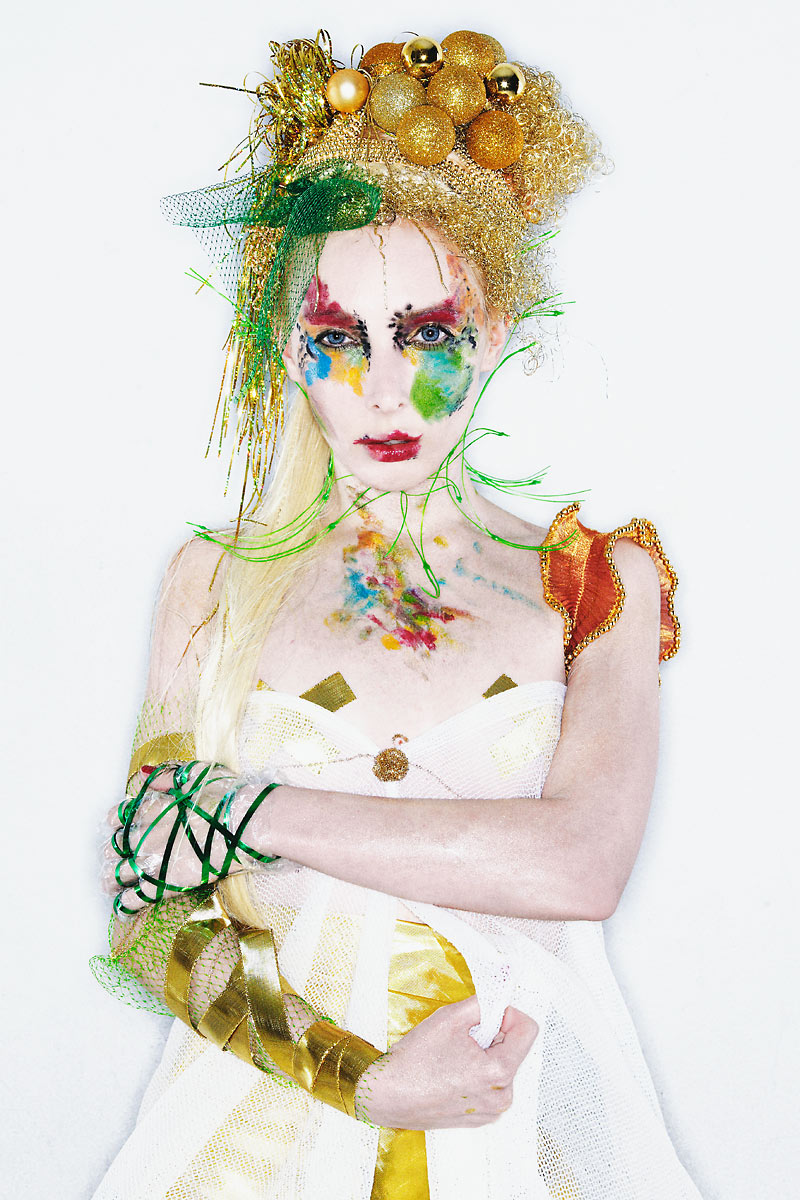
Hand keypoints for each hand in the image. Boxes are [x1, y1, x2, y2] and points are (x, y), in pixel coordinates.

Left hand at [101, 760, 278, 913]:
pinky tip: (122, 907)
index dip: (115, 820)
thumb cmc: (225, 797)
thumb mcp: (195, 775)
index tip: (115, 824)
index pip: (119, 815)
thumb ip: (165, 777)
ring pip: (116, 874)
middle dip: (111, 852)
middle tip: (113, 857)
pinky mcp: (165, 884)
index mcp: (150, 807)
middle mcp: (144, 835)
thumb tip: (144, 776)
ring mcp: (152, 861)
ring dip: (109, 879)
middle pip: (114, 846)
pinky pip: (135, 898)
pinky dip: (125, 904)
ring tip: (108, 884)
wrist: (244, 824)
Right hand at [355, 997, 537, 1129]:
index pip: (528, 1030)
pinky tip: (452, 1072)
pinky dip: (477, 1072)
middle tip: (463, 1036)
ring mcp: (491, 1110)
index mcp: (499, 1072)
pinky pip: (490, 1085)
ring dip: (484, 1054)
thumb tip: (500, 998)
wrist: (389, 1094)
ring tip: (454, 1056)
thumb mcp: (451, 1017)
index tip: (489, 1013)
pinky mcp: (480, 1118)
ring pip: (501, 1067)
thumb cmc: (415, 1061)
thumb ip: (484, 1003)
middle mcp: (501, 1096)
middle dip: (493, 1035)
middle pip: (514, 1049)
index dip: (509, 1013)